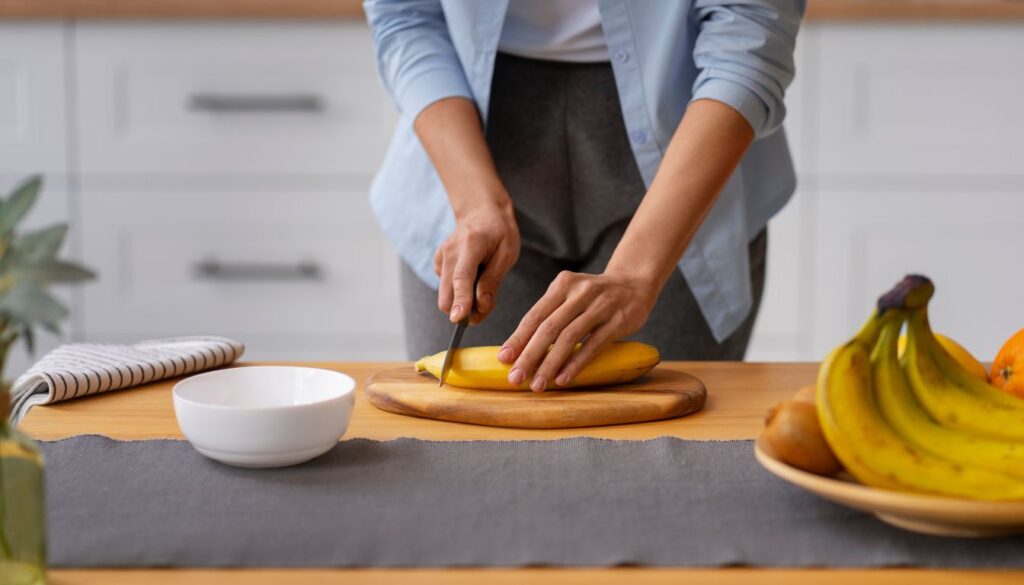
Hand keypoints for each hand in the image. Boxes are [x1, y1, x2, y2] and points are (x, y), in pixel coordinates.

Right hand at [435, 200, 519, 323]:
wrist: (481, 212)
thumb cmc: (499, 232)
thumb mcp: (507, 254)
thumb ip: (493, 281)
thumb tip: (481, 307)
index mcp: (470, 245)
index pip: (462, 277)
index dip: (461, 300)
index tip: (458, 319)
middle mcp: (449, 251)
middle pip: (447, 293)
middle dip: (464, 308)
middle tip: (486, 303)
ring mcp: (441, 256)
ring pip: (446, 295)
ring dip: (463, 300)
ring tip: (482, 283)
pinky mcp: (438, 263)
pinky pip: (446, 288)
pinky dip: (459, 290)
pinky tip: (472, 275)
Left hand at [497, 270, 656, 391]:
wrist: (634, 283)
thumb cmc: (593, 296)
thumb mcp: (570, 295)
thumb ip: (549, 315)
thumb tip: (519, 348)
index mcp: (562, 285)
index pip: (535, 315)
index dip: (518, 338)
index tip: (503, 359)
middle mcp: (579, 292)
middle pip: (548, 327)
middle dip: (529, 355)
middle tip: (516, 378)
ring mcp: (600, 306)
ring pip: (569, 337)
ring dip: (551, 364)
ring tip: (538, 384)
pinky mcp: (618, 320)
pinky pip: (594, 345)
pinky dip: (576, 363)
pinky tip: (563, 378)